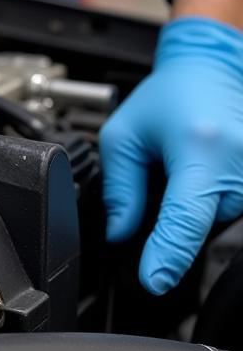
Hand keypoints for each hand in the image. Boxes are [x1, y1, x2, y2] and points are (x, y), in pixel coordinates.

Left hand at [101, 16, 242, 293]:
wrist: (210, 69)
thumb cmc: (168, 97)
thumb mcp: (124, 136)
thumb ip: (120, 190)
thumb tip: (120, 235)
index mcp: (203, 150)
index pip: (185, 220)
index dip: (167, 256)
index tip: (154, 281)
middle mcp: (241, 163)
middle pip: (204, 223)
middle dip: (177, 216)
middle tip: (164, 175)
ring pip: (222, 219)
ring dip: (198, 206)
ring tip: (186, 166)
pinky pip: (234, 208)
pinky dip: (213, 201)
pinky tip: (202, 175)